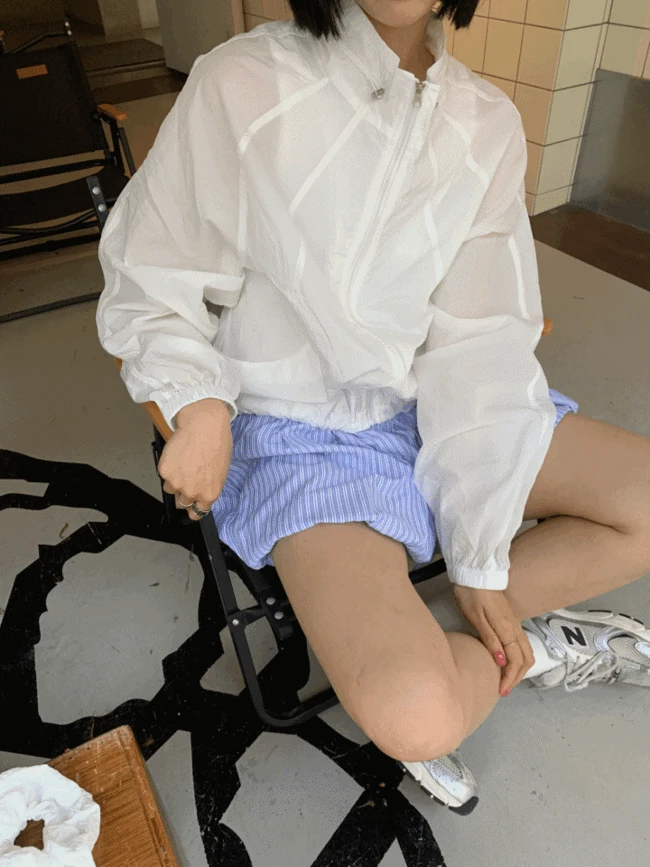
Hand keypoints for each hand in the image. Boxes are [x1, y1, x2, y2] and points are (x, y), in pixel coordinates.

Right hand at [157, 398, 231, 520]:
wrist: (203, 426)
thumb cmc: (217, 443)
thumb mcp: (221, 471)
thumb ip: (210, 486)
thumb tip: (202, 491)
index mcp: (209, 494)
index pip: (197, 513)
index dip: (194, 508)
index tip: (193, 504)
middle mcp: (192, 492)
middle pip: (182, 504)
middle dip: (184, 493)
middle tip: (188, 478)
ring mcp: (176, 483)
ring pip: (170, 489)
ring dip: (174, 480)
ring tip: (183, 463)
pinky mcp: (164, 471)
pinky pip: (164, 475)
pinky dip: (168, 467)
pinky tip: (177, 455)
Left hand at [453, 586, 534, 695]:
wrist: (476, 573)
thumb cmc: (471, 595)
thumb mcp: (476, 618)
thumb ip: (489, 639)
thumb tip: (502, 662)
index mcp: (507, 630)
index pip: (516, 661)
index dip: (509, 678)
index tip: (500, 691)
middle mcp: (516, 628)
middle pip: (526, 659)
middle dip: (517, 678)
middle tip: (504, 690)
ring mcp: (515, 624)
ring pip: (526, 652)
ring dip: (519, 669)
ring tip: (506, 680)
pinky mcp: (512, 621)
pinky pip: (521, 645)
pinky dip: (518, 659)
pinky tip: (507, 663)